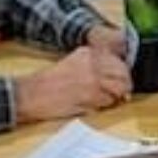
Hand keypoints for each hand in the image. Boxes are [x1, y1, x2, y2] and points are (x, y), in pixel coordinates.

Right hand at [15, 42, 131, 121]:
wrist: (33, 94)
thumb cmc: (50, 81)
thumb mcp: (74, 61)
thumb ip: (94, 63)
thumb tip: (116, 70)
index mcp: (89, 53)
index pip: (119, 59)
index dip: (123, 70)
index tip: (122, 76)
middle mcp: (93, 63)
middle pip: (123, 73)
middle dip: (124, 83)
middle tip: (122, 91)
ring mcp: (93, 80)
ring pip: (119, 88)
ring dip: (117, 95)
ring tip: (108, 97)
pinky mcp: (91, 97)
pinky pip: (109, 102)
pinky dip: (106, 104)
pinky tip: (95, 103)